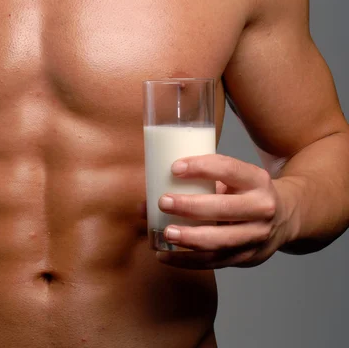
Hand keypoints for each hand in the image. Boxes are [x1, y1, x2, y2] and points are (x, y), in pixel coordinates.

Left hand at [154, 154, 295, 268]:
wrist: (285, 217)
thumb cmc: (244, 193)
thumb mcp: (232, 180)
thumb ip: (195, 184)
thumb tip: (143, 202)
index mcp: (256, 180)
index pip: (229, 169)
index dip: (201, 167)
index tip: (174, 168)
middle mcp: (262, 208)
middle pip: (224, 209)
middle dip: (191, 206)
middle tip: (163, 202)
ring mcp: (256, 236)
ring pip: (221, 240)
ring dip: (190, 238)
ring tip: (166, 233)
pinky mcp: (247, 257)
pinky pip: (215, 262)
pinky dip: (187, 261)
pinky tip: (165, 255)